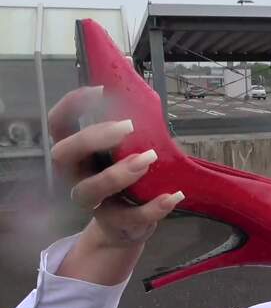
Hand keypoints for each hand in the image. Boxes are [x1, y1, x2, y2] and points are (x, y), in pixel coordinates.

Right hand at [49, 86, 183, 248]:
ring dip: (118, 173)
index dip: (72, 105)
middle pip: (64, 153)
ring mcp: (92, 202)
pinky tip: (174, 196)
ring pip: (90, 189)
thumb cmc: (126, 178)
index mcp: (78, 152)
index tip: (101, 91)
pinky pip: (130, 218)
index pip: (58, 124)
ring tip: (148, 158)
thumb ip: (129, 125)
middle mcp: (76, 175)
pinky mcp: (115, 223)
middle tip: (128, 126)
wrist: (128, 225)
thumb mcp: (125, 151)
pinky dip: (154, 208)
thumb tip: (138, 82)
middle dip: (93, 137)